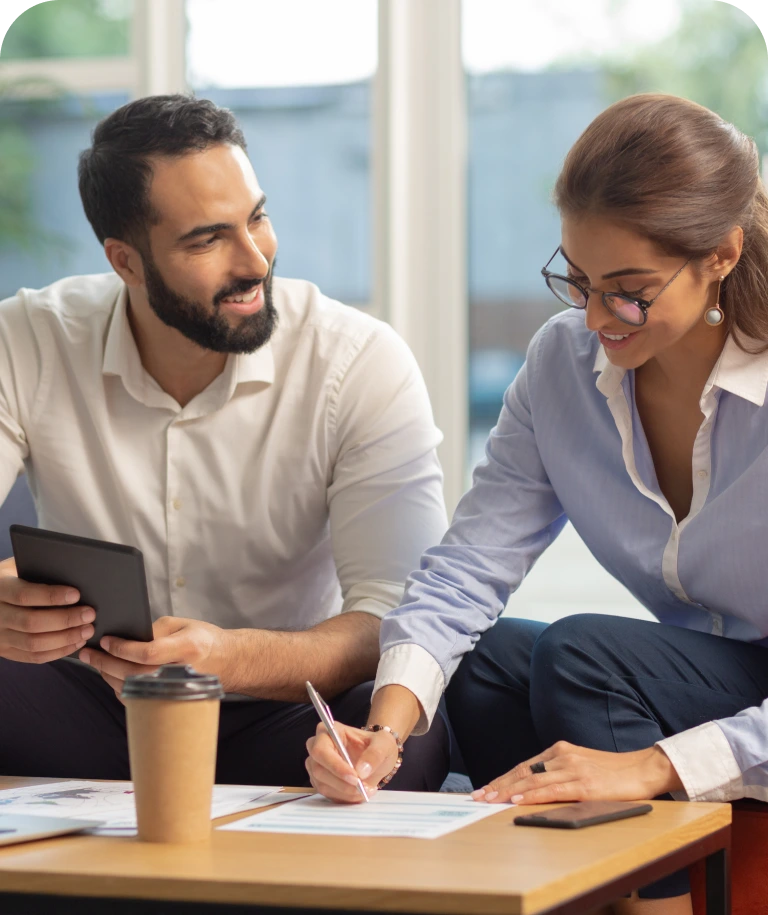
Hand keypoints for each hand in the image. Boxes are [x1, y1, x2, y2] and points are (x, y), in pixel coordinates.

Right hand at [0, 556, 95, 663]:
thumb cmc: (8, 580)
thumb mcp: (16, 569)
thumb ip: (36, 571)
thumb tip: (70, 574)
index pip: (24, 595)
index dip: (51, 596)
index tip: (76, 594)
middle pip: (31, 622)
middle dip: (65, 620)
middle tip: (89, 614)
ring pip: (33, 644)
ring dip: (65, 639)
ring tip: (87, 630)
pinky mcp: (6, 651)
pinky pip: (33, 657)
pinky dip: (58, 652)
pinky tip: (75, 643)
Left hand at [78, 616, 232, 697]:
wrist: (228, 662)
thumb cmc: (205, 639)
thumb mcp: (183, 624)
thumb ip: (153, 630)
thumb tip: (123, 638)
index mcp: (188, 648)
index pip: (147, 653)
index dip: (122, 648)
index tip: (105, 641)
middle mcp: (181, 673)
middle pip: (134, 674)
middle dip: (105, 663)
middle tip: (87, 653)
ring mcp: (174, 690)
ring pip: (131, 689)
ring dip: (107, 675)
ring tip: (94, 661)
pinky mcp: (168, 700)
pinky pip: (136, 697)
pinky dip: (118, 686)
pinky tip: (110, 673)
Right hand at [306, 721, 398, 802]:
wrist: (378, 757)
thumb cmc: (378, 745)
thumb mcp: (384, 744)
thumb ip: (375, 754)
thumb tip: (362, 771)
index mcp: (329, 731)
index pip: (321, 750)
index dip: (335, 766)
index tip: (355, 777)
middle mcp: (317, 747)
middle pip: (318, 770)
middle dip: (342, 783)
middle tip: (363, 787)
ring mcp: (316, 766)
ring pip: (323, 785)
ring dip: (346, 792)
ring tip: (367, 790)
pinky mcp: (320, 782)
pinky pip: (328, 795)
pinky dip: (345, 798)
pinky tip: (360, 793)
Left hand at [471, 741, 683, 804]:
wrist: (643, 769)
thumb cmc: (612, 772)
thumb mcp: (580, 766)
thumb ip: (559, 773)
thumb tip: (533, 789)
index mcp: (560, 751)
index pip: (524, 767)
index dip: (503, 778)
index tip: (485, 788)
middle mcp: (562, 757)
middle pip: (523, 773)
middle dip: (498, 785)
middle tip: (478, 796)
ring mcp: (573, 770)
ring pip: (533, 781)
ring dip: (508, 792)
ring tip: (490, 799)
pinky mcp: (585, 785)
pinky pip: (553, 791)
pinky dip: (533, 796)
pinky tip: (519, 801)